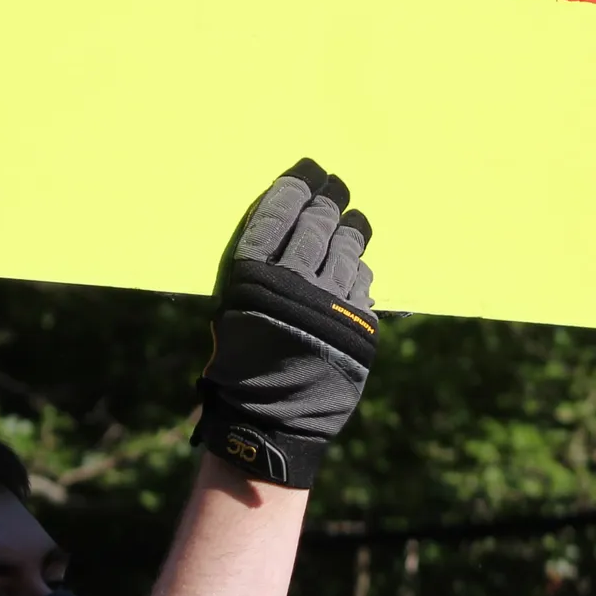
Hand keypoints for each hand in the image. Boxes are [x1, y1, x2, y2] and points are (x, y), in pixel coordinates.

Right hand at [192, 159, 378, 487]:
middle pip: (317, 223)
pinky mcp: (360, 325)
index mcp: (253, 275)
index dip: (296, 186)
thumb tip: (286, 229)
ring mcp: (332, 302)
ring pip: (347, 247)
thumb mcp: (232, 312)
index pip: (278, 212)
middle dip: (328, 199)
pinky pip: (363, 281)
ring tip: (353, 218)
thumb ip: (258, 273)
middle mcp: (294, 281)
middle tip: (336, 185)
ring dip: (351, 228)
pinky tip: (356, 263)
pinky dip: (359, 268)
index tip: (309, 171)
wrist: (270, 424)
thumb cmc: (239, 367)